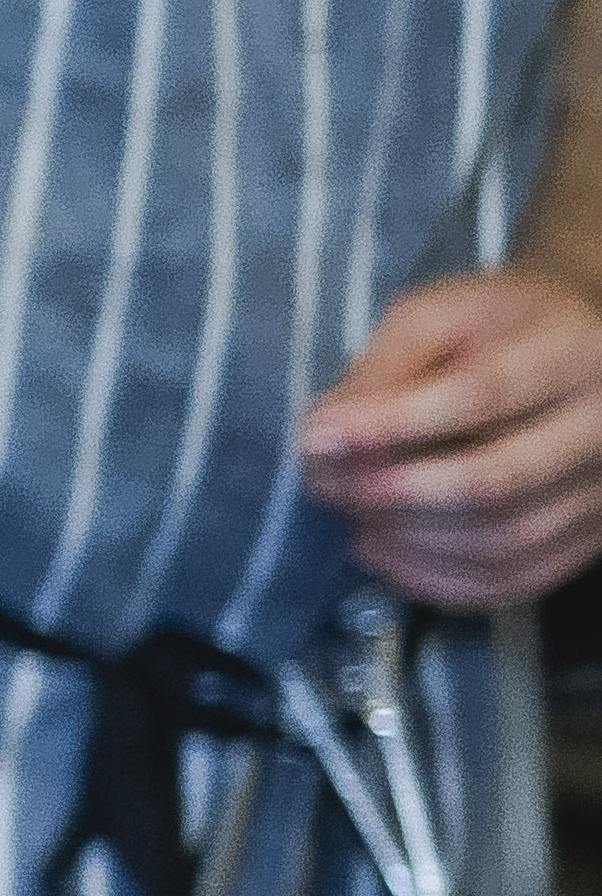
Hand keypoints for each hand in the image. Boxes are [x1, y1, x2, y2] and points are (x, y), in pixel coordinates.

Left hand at [300, 265, 601, 607]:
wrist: (576, 350)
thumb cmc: (495, 328)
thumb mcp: (436, 316)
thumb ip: (380, 368)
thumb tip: (324, 435)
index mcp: (571, 352)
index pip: (483, 396)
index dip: (394, 424)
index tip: (320, 436)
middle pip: (495, 481)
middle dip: (392, 491)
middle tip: (327, 484)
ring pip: (503, 540)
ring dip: (407, 540)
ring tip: (352, 512)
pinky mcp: (587, 537)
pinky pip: (513, 580)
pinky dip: (436, 579)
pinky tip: (385, 550)